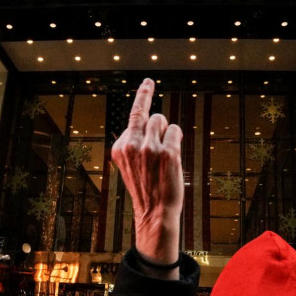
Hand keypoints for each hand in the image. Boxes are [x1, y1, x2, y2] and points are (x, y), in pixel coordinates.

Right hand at [110, 79, 183, 277]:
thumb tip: (151, 118)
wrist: (155, 213)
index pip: (133, 116)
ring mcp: (149, 148)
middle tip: (159, 146)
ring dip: (167, 133)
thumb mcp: (131, 165)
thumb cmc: (147, 188)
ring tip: (164, 157)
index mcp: (119, 148)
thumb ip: (134, 142)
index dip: (144, 96)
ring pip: (162, 120)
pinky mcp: (167, 152)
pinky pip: (175, 130)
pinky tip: (173, 156)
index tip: (149, 81)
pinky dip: (177, 138)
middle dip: (158, 125)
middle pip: (149, 115)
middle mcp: (131, 145)